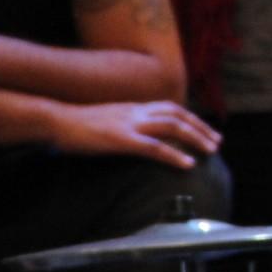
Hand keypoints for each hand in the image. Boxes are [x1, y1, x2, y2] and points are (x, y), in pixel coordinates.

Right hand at [48, 101, 220, 169]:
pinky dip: (174, 155)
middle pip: (178, 115)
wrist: (54, 120)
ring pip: (173, 127)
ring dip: (195, 139)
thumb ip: (124, 123)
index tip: (205, 130)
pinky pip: (155, 147)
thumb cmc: (75, 125)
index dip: (191, 118)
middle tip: (217, 142)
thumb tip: (137, 135)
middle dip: (201, 128)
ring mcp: (130, 124)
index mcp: (132, 107)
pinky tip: (187, 164)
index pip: (170, 108)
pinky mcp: (121, 139)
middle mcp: (136, 111)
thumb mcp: (106, 119)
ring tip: (210, 152)